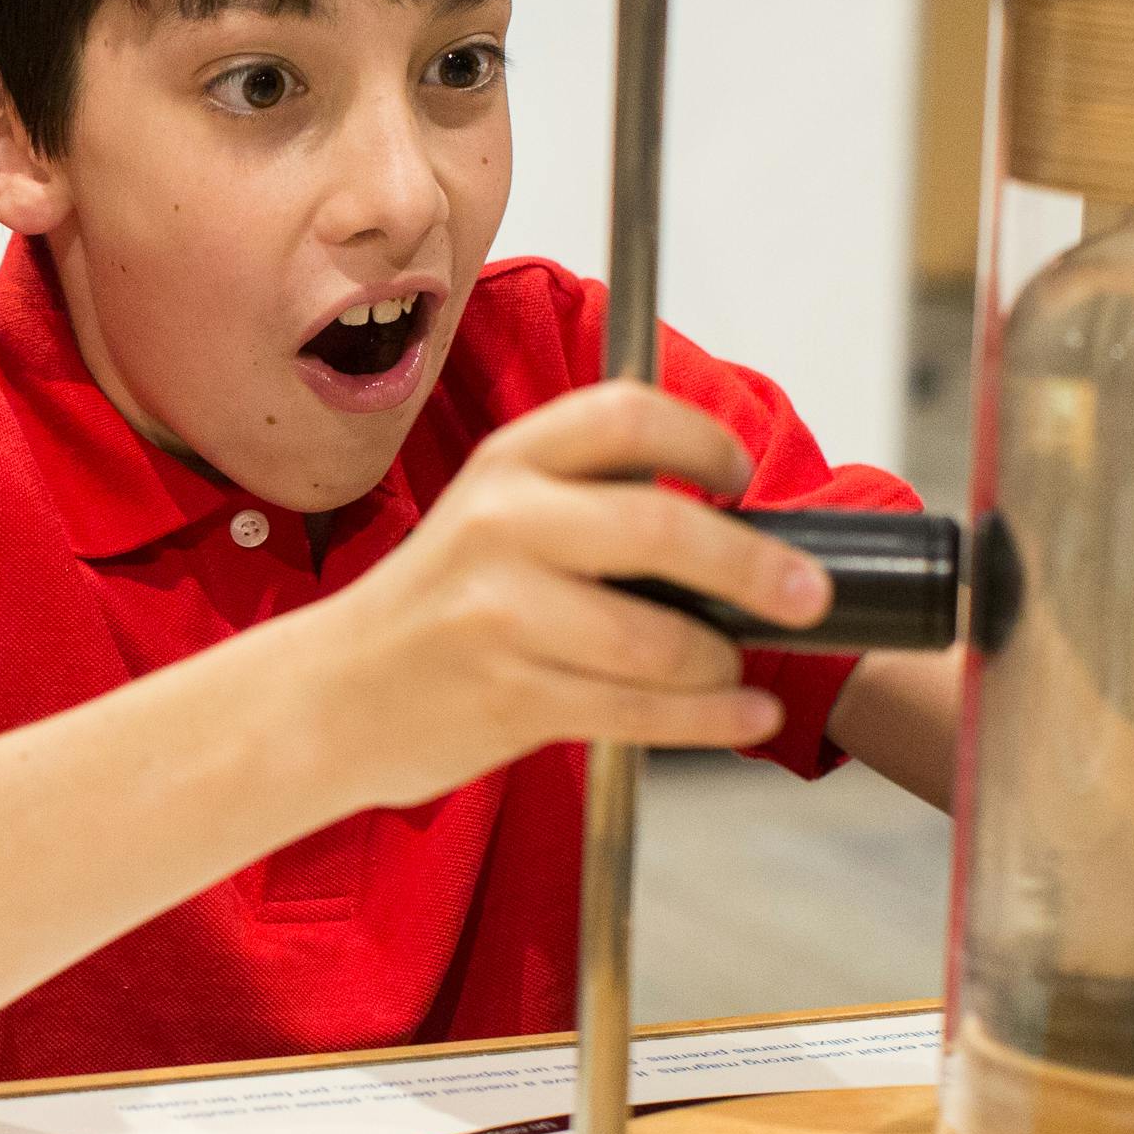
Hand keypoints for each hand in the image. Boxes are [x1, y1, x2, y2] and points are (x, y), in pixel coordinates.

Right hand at [303, 382, 826, 812]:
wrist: (327, 699)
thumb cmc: (430, 611)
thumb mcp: (491, 520)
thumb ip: (588, 504)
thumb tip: (733, 532)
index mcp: (506, 465)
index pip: (624, 416)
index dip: (701, 441)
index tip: (738, 477)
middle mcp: (502, 526)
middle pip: (662, 528)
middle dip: (755, 564)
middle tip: (806, 591)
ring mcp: (501, 615)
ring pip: (659, 637)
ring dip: (722, 660)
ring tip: (735, 667)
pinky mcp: (509, 697)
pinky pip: (640, 710)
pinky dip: (711, 718)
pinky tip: (742, 713)